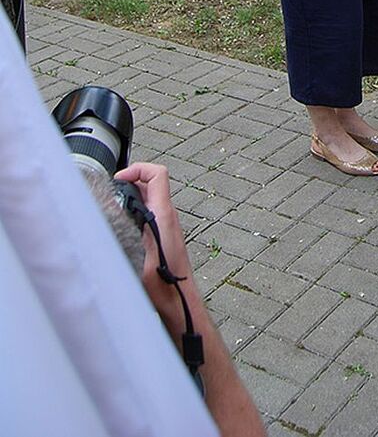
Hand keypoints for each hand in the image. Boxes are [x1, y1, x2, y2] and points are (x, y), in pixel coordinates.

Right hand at [113, 162, 192, 322]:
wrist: (179, 302)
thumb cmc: (164, 286)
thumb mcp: (137, 260)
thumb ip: (122, 239)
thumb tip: (103, 225)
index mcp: (163, 215)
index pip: (158, 175)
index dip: (138, 170)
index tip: (119, 180)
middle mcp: (168, 216)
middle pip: (151, 184)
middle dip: (130, 181)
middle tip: (111, 192)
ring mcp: (167, 225)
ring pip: (150, 198)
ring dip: (132, 196)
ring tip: (113, 206)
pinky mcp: (164, 236)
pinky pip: (150, 213)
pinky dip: (135, 211)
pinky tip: (121, 226)